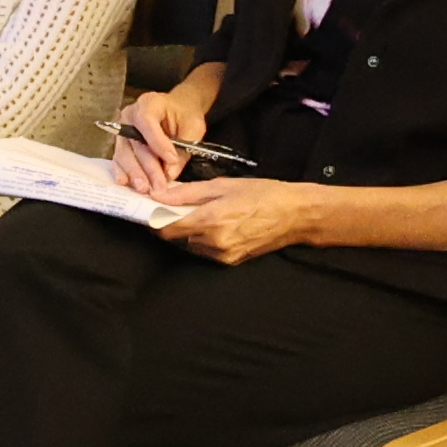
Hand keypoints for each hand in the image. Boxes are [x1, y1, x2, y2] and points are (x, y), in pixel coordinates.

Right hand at [108, 90, 202, 198]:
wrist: (177, 110)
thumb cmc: (185, 115)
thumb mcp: (193, 127)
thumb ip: (184, 147)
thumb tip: (170, 173)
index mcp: (148, 103)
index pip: (147, 122)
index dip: (158, 143)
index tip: (171, 160)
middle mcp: (129, 115)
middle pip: (135, 143)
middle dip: (148, 167)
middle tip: (159, 186)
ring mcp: (122, 130)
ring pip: (125, 154)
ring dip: (135, 173)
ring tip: (145, 189)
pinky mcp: (121, 144)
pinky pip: (119, 159)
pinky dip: (123, 172)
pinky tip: (126, 183)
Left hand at [148, 176, 325, 260]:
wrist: (294, 215)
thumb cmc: (262, 194)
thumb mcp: (223, 185)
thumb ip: (188, 193)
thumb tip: (160, 195)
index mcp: (210, 220)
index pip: (167, 229)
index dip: (155, 221)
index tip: (152, 211)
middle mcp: (214, 242)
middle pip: (177, 239)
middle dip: (172, 225)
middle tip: (177, 208)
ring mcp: (223, 255)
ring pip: (191, 247)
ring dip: (188, 233)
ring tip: (201, 215)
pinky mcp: (231, 262)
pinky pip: (206, 253)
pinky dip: (203, 240)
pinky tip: (215, 226)